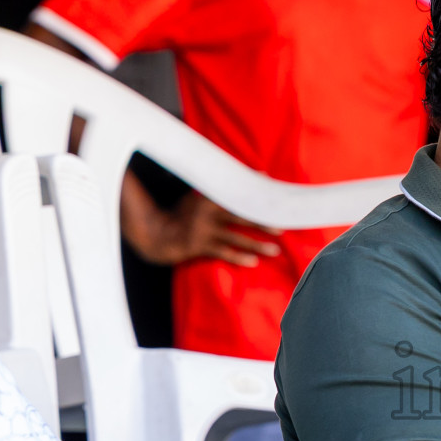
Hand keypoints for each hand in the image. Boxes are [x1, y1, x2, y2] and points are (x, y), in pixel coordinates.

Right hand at [122, 184, 282, 267]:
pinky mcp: (199, 247)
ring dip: (256, 245)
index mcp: (208, 199)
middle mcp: (206, 213)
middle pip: (241, 216)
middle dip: (263, 222)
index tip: (275, 194)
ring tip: (275, 250)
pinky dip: (238, 257)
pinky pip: (223, 253)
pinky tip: (252, 262)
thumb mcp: (196, 197)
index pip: (237, 194)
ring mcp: (203, 231)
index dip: (255, 194)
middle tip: (283, 226)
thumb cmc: (182, 214)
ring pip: (235, 238)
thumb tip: (246, 178)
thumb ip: (217, 190)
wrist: (158, 235)